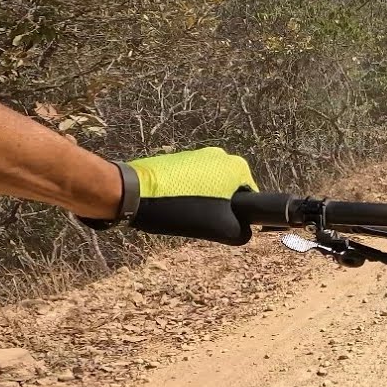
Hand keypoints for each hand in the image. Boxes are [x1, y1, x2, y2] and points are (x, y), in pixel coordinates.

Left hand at [83, 147, 258, 244]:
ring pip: (210, 186)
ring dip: (203, 201)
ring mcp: (197, 154)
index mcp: (236, 167)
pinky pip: (191, 180)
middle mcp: (220, 155)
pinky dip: (187, 193)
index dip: (240, 216)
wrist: (134, 192)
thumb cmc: (181, 208)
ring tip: (186, 214)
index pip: (251, 197)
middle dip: (220, 207)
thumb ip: (241, 233)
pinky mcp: (178, 158)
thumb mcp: (219, 228)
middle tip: (205, 222)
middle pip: (230, 190)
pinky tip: (173, 205)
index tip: (224, 226)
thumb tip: (244, 232)